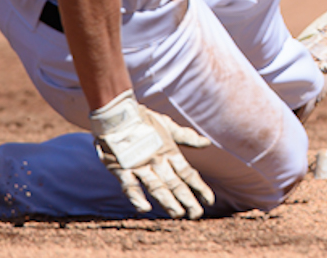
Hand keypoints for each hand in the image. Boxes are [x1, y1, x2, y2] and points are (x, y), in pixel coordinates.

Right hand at [88, 90, 214, 218]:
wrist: (117, 111)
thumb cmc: (142, 118)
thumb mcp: (167, 125)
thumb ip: (186, 136)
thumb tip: (206, 143)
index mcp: (169, 151)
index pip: (188, 173)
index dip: (200, 187)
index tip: (210, 200)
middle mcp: (157, 160)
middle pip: (175, 183)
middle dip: (187, 200)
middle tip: (196, 214)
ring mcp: (140, 165)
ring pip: (156, 187)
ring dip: (168, 202)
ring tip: (178, 215)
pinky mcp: (121, 168)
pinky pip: (130, 186)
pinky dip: (137, 198)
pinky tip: (144, 209)